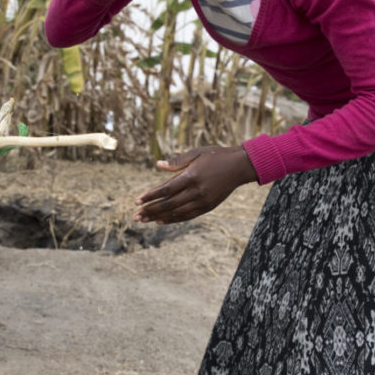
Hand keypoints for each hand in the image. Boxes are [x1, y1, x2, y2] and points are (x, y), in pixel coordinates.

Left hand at [134, 146, 256, 224]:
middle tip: (135, 217)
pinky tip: (161, 221)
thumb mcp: (196, 153)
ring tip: (144, 220)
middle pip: (168, 204)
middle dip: (150, 211)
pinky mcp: (208, 206)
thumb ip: (177, 161)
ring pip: (176, 212)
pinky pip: (187, 216)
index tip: (137, 201)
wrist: (239, 166)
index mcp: (191, 176)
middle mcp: (196, 191)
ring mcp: (202, 201)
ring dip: (158, 217)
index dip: (150, 196)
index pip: (166, 189)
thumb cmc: (216, 156)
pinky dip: (173, 219)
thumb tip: (158, 165)